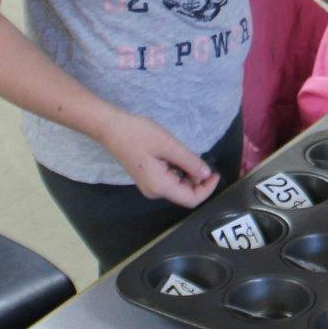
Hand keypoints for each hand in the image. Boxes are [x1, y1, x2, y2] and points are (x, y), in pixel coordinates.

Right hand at [96, 111, 219, 205]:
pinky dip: (180, 172)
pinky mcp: (148, 179)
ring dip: (189, 175)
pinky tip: (178, 157)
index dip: (207, 189)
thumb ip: (190, 162)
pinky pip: (170, 181)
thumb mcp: (169, 145)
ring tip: (188, 156)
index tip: (215, 173)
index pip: (191, 200)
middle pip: (185, 195)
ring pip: (179, 187)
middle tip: (203, 161)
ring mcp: (150, 186)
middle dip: (199, 181)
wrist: (112, 128)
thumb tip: (207, 174)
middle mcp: (155, 192)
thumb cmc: (139, 134)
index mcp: (160, 186)